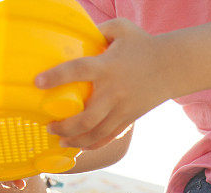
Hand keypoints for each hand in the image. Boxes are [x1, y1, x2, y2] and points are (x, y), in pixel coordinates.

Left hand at [35, 19, 168, 150]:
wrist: (173, 66)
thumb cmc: (143, 44)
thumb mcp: (120, 29)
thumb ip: (97, 31)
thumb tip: (75, 35)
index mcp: (107, 66)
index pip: (77, 71)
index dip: (56, 77)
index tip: (37, 83)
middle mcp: (113, 91)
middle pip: (85, 117)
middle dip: (64, 126)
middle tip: (49, 126)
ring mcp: (121, 108)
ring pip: (95, 133)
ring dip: (75, 140)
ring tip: (60, 140)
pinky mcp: (128, 119)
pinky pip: (108, 137)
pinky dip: (92, 144)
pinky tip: (79, 146)